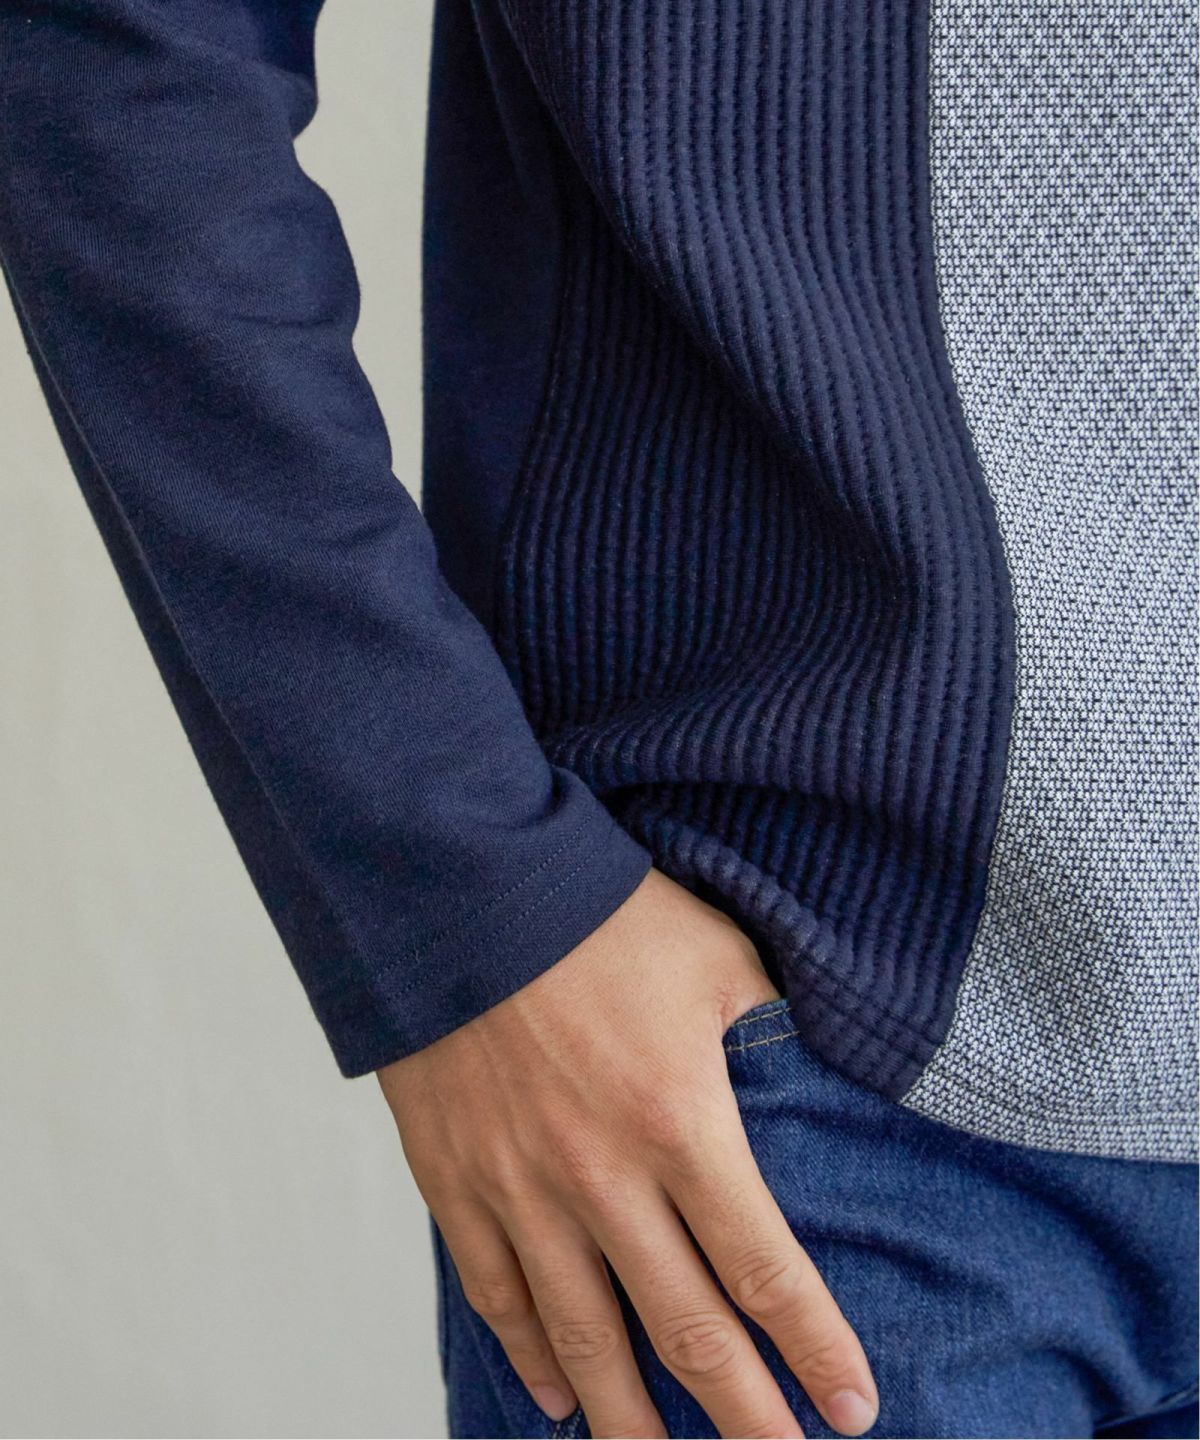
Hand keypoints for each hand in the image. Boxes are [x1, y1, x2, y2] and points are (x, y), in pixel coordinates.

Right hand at [377, 866, 878, 1437]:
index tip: (850, 1409)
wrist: (459, 888)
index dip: (814, 1348)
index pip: (764, 1269)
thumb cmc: (596, 914)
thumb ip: (771, 1023)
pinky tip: (555, 1396)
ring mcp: (521, 1189)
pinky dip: (530, 1356)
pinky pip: (498, 1293)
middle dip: (743, 1416)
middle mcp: (603, 1178)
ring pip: (585, 1338)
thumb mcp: (715, 954)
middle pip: (684, 1330)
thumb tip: (813, 1065)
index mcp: (680, 1122)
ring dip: (629, 1419)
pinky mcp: (456, 1181)